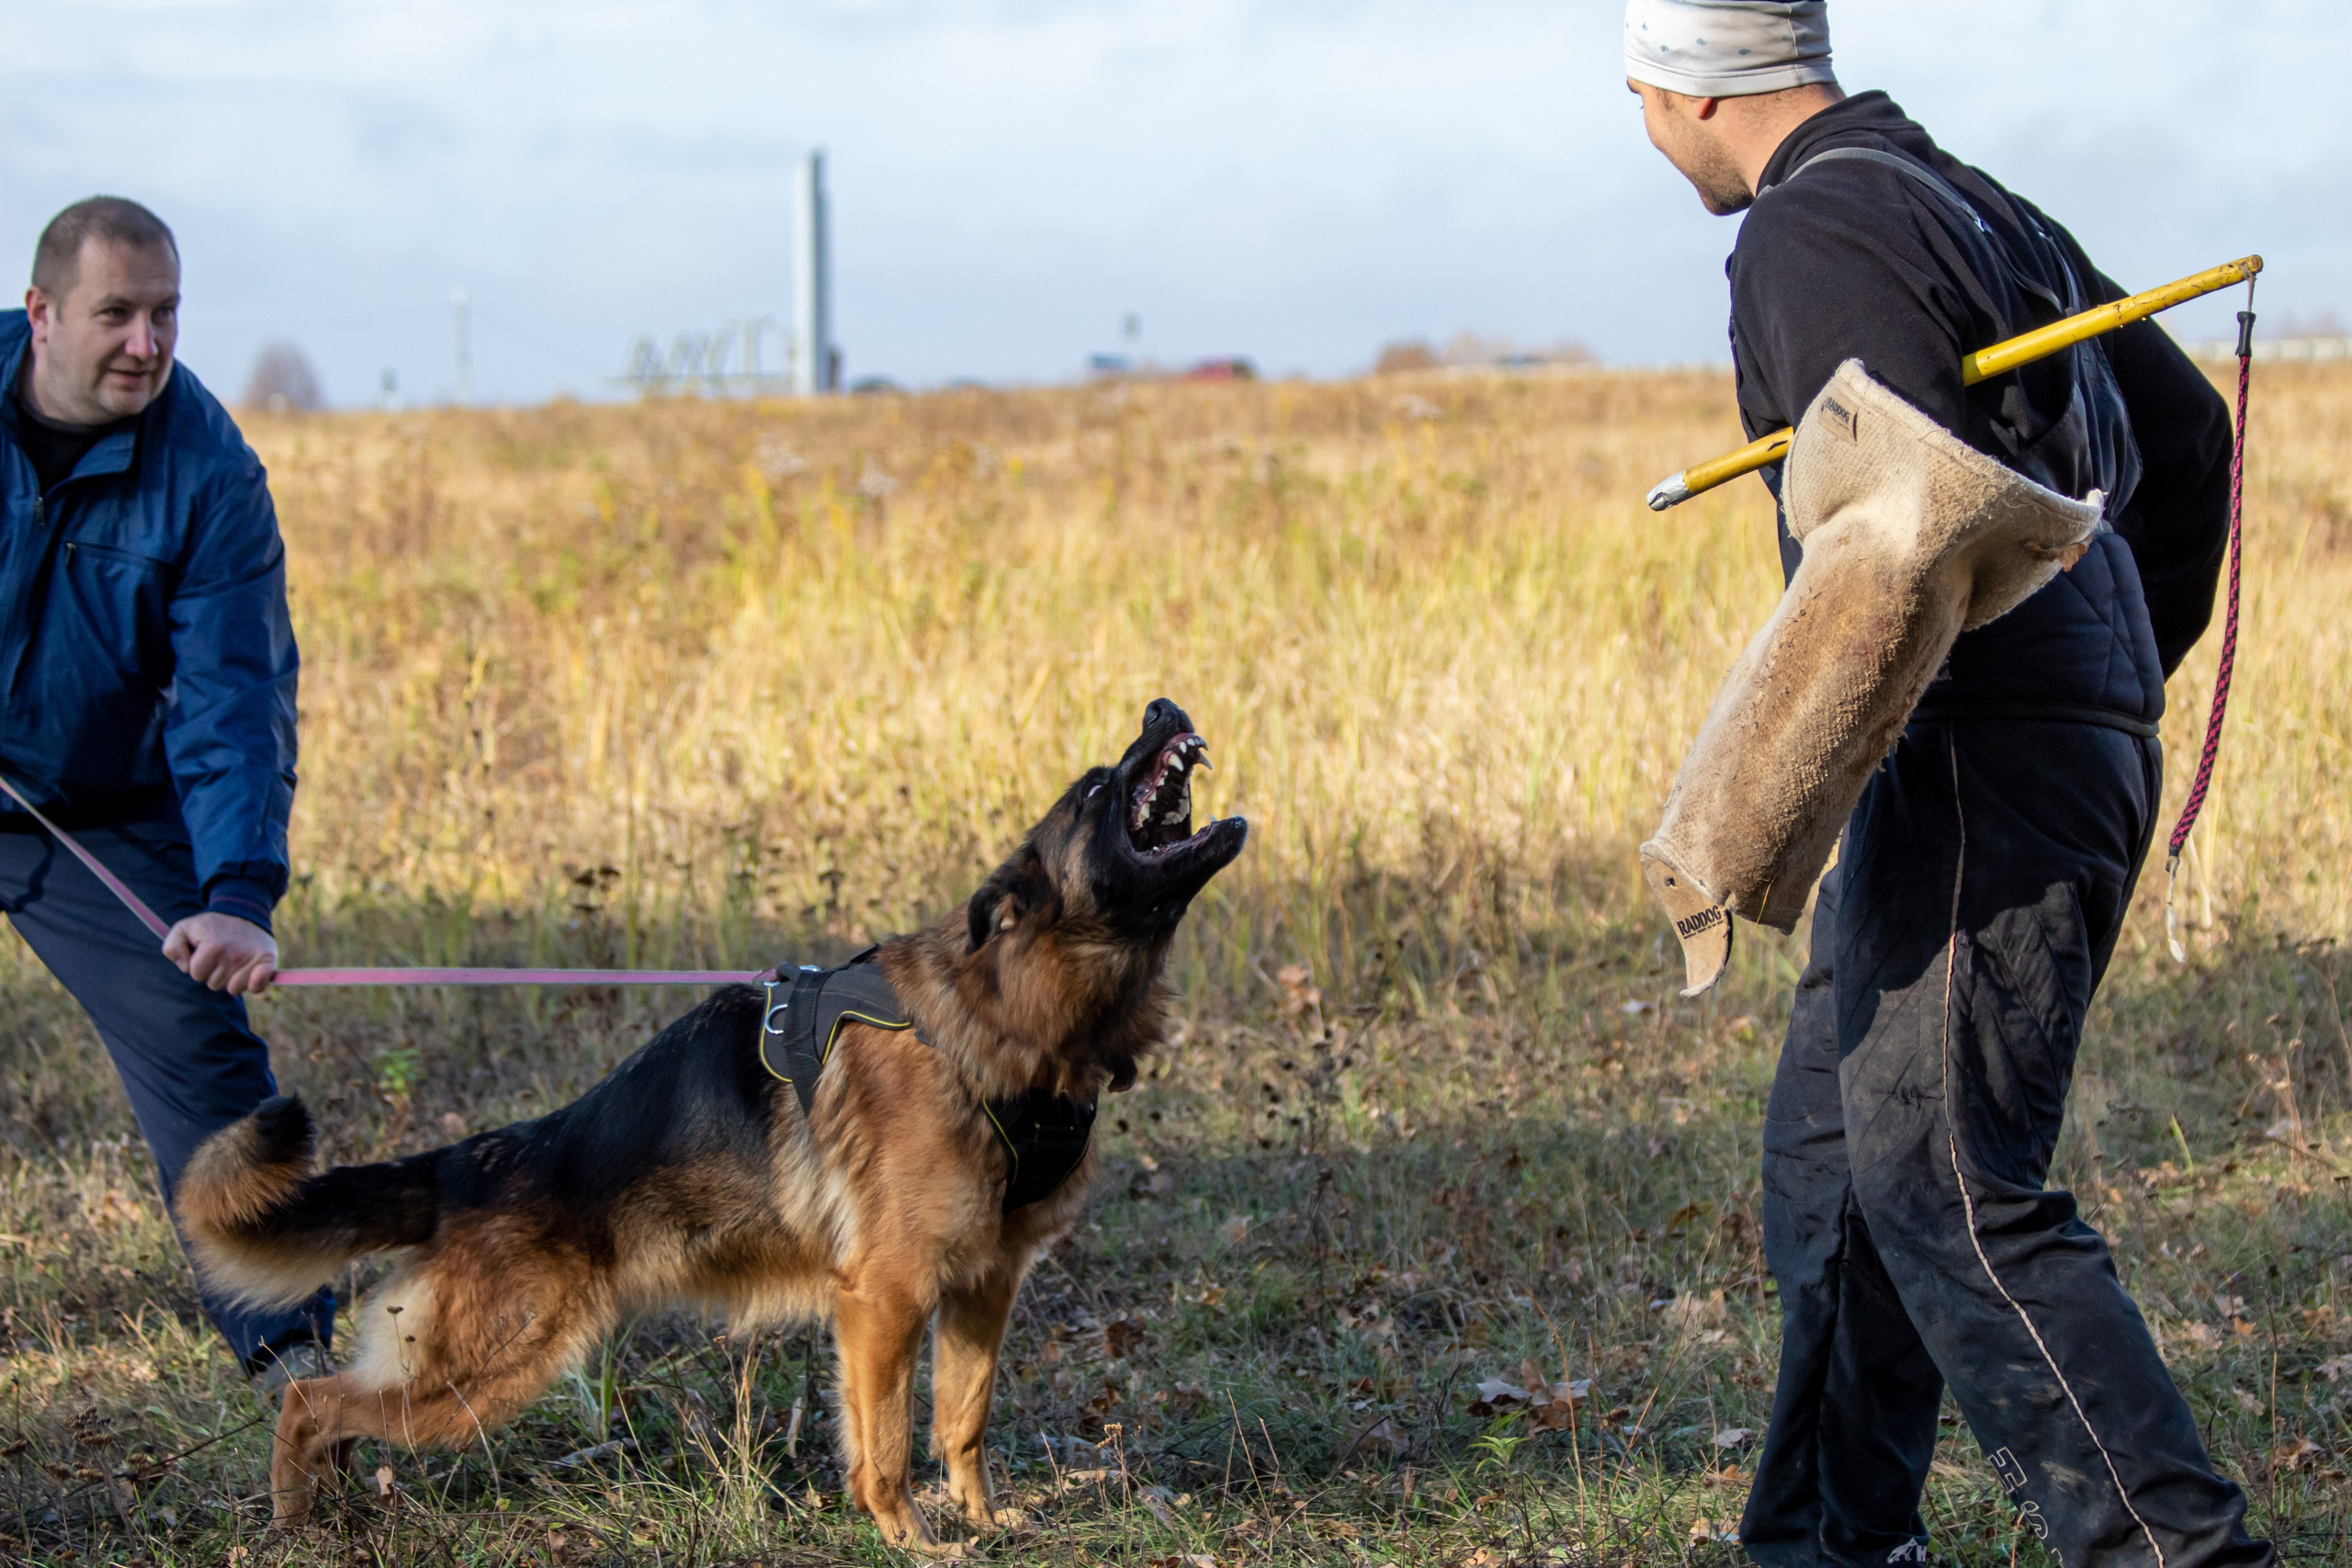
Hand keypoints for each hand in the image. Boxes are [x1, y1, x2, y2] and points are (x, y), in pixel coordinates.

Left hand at [163, 912, 277, 995]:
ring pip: (233, 989)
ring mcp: (252, 958)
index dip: (197, 966)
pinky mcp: (268, 961)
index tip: (203, 953)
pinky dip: (253, 985)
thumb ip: (172, 948)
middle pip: (214, 984)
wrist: (243, 912)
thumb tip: (184, 967)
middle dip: (214, 973)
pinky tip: (250, 975)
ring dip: (230, 979)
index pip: (196, 975)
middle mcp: (234, 954)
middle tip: (220, 957)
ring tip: (232, 962)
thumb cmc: (211, 925)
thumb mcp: (184, 928)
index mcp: (212, 946)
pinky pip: (257, 987)